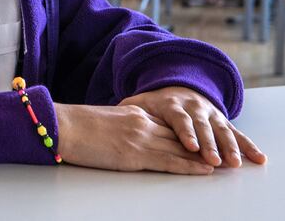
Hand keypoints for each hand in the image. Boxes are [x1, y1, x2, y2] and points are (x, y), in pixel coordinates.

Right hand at [55, 102, 214, 173]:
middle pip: (178, 136)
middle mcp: (141, 123)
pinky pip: (168, 161)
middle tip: (223, 152)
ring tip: (223, 164)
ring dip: (203, 157)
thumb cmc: (73, 125)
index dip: (186, 134)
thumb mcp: (102, 122)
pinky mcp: (134, 155)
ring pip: (179, 149)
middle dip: (202, 145)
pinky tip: (203, 170)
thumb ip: (119, 127)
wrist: (61, 125)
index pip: (167, 125)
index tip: (202, 139)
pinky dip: (189, 166)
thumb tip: (123, 137)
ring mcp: (139, 138)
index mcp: (132, 114)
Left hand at [120, 87, 265, 167]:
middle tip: (213, 160)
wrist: (178, 87)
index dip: (185, 132)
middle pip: (202, 127)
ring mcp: (209, 114)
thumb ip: (129, 108)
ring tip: (234, 163)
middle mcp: (194, 108)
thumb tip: (113, 112)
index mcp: (172, 104)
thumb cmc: (154, 102)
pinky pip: (235, 133)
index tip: (189, 145)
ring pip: (220, 131)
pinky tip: (257, 157)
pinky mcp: (221, 121)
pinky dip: (246, 145)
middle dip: (209, 144)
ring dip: (229, 146)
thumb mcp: (139, 102)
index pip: (179, 119)